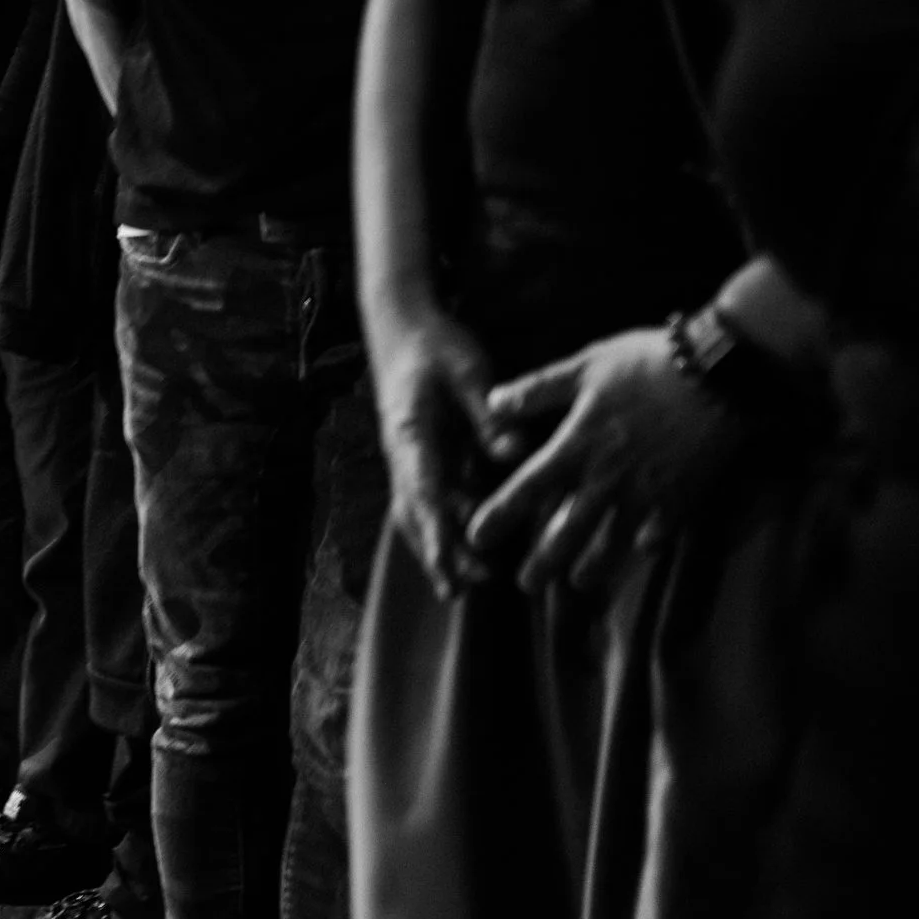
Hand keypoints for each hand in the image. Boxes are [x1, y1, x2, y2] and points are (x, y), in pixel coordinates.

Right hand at [369, 307, 516, 599]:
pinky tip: (469, 553)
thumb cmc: (435, 345)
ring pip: (417, 513)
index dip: (436, 531)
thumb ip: (488, 414)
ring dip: (438, 547)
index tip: (450, 565)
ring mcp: (408, 457)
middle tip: (460, 590)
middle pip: (414, 513)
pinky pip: (428, 501)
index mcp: (410, 431)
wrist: (402, 327)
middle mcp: (402, 452)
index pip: (422, 490)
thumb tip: (516, 454)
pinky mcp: (421, 456)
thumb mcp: (467, 370)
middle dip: (434, 552)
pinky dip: (442, 529)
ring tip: (469, 583)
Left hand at [465, 327, 738, 594]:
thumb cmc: (647, 363)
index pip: (528, 489)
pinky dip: (646, 546)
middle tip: (526, 584)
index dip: (500, 516)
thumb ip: (538, 389)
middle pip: (567, 532)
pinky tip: (640, 552)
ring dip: (592, 567)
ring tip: (579, 582)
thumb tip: (494, 403)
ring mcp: (645, 495)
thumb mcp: (586, 365)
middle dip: (544, 562)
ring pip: (611, 544)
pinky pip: (658, 534)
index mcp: (578, 445)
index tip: (475, 539)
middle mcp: (607, 479)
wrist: (717, 375)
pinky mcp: (681, 500)